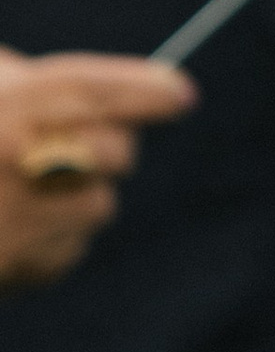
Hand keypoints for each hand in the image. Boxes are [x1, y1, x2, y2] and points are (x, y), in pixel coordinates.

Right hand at [0, 47, 195, 285]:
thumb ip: (24, 83)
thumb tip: (117, 92)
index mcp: (8, 107)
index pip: (93, 90)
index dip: (144, 90)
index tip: (181, 95)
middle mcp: (16, 159)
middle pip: (115, 153)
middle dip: (107, 149)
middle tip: (72, 147)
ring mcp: (15, 219)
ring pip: (99, 206)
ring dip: (77, 199)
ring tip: (25, 192)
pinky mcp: (13, 268)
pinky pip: (69, 250)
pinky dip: (51, 241)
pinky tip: (9, 230)